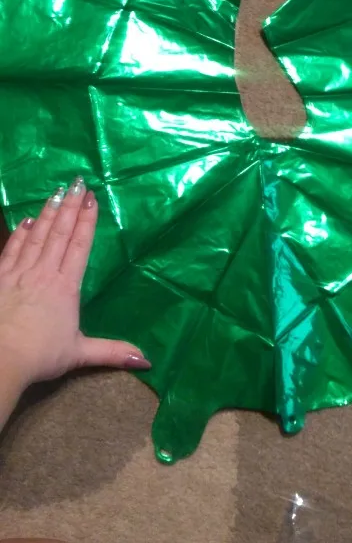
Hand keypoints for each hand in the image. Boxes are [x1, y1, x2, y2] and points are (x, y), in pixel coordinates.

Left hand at [0, 178, 150, 394]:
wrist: (1, 358)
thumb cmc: (40, 355)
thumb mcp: (79, 354)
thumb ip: (112, 352)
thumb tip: (146, 360)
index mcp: (65, 287)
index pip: (79, 246)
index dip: (86, 221)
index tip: (91, 198)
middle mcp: (44, 273)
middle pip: (59, 233)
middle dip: (69, 206)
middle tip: (77, 182)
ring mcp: (19, 273)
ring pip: (36, 236)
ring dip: (47, 213)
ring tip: (56, 192)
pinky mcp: (0, 278)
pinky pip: (12, 249)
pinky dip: (19, 234)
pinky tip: (25, 221)